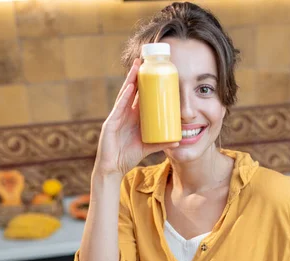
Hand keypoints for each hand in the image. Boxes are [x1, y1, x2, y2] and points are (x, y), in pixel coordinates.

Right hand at [94, 58, 178, 176]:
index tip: (154, 72)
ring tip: (137, 66)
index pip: (139, 97)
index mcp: (131, 118)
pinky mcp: (110, 123)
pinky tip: (131, 86)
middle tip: (145, 61)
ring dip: (130, 79)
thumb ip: (160, 143)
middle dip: (137, 76)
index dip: (145, 85)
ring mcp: (116, 117)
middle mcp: (123, 114)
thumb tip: (178, 142)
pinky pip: (119, 107)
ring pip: (124, 95)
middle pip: (131, 91)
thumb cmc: (127, 157)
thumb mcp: (147, 148)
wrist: (112, 169)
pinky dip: (125, 96)